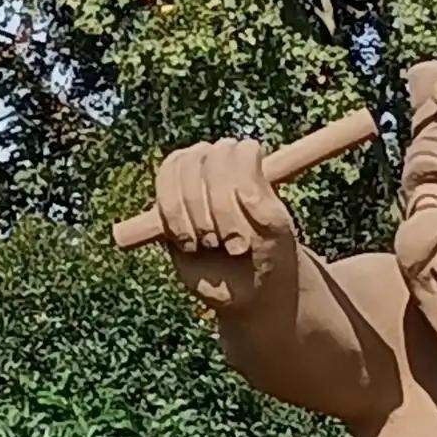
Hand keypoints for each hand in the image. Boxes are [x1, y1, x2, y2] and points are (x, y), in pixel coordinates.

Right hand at [149, 135, 303, 323]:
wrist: (247, 284)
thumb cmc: (267, 252)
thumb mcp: (274, 228)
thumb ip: (259, 199)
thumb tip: (242, 177)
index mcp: (248, 159)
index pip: (239, 152)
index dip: (239, 192)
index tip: (248, 232)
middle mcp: (218, 160)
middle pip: (208, 160)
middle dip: (219, 208)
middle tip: (232, 246)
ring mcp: (189, 175)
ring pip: (180, 172)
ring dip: (194, 216)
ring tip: (211, 244)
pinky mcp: (166, 197)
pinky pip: (162, 195)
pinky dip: (174, 222)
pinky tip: (189, 245)